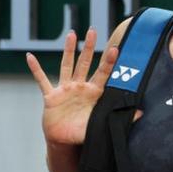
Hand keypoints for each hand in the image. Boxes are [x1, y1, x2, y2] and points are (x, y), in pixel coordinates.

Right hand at [26, 28, 116, 145]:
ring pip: (67, 66)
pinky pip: (42, 80)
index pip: (103, 74)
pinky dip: (36, 69)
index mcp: (93, 93)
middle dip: (89, 47)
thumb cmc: (83, 131)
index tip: (115, 49)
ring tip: (71, 34)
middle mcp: (79, 87)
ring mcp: (65, 90)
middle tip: (93, 30)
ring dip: (68, 51)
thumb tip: (142, 113)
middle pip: (85, 63)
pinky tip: (30, 57)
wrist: (63, 141)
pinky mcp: (51, 97)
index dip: (108, 62)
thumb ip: (120, 117)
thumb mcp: (101, 125)